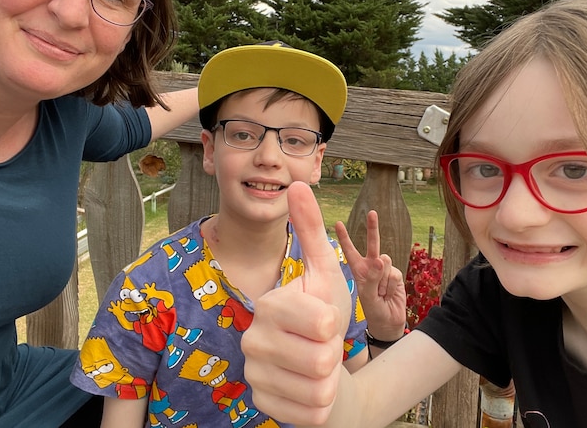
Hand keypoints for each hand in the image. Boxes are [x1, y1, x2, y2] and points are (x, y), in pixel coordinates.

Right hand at [242, 181, 349, 424]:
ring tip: (319, 366)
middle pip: (321, 359)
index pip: (322, 323)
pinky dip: (322, 404)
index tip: (324, 319)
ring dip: (331, 380)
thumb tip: (297, 182)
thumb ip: (310, 230)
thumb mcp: (325, 272)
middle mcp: (252, 340)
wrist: (322, 364)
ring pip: (318, 389)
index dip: (334, 324)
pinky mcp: (263, 404)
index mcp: (268, 305)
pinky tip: (311, 390)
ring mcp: (255, 375)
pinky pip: (311, 414)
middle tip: (322, 346)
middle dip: (334, 354)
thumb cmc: (324, 314)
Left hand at [336, 212, 406, 341]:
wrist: (388, 322)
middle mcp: (371, 266)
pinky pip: (394, 273)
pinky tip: (388, 294)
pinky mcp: (396, 275)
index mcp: (358, 270)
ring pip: (385, 262)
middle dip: (373, 228)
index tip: (338, 223)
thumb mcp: (367, 296)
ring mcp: (384, 270)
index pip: (350, 251)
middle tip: (372, 212)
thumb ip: (373, 278)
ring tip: (380, 294)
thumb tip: (382, 258)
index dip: (345, 237)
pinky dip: (391, 285)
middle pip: (373, 244)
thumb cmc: (372, 310)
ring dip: (382, 281)